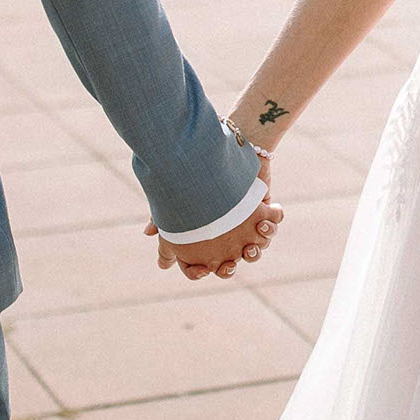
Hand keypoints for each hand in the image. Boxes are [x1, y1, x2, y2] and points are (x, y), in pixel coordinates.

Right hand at [145, 158, 283, 280]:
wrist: (215, 149)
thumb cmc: (193, 175)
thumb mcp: (175, 199)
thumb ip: (161, 217)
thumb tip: (148, 234)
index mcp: (209, 237)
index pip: (211, 264)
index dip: (207, 269)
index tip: (206, 270)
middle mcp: (230, 233)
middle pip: (238, 259)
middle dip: (240, 260)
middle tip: (237, 258)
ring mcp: (248, 222)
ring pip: (257, 247)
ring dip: (257, 248)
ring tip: (252, 243)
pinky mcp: (263, 207)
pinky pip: (272, 225)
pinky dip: (270, 226)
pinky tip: (263, 222)